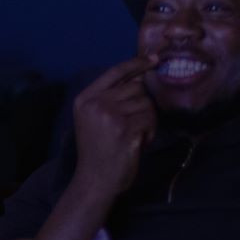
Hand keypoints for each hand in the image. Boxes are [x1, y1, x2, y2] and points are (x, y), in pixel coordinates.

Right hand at [71, 57, 157, 201]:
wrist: (95, 180)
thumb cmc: (97, 150)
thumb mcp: (94, 119)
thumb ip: (111, 97)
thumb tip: (140, 75)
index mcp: (85, 99)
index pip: (115, 71)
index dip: (136, 63)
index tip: (153, 59)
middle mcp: (96, 103)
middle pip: (136, 88)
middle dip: (142, 105)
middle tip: (134, 124)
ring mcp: (110, 116)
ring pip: (146, 103)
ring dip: (148, 120)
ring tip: (135, 135)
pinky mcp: (125, 130)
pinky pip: (150, 120)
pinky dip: (150, 132)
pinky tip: (138, 143)